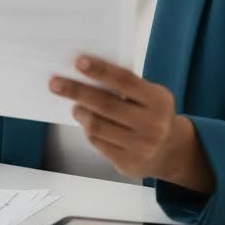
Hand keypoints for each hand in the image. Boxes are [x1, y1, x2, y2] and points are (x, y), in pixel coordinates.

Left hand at [49, 54, 213, 192]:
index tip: (78, 61)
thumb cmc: (151, 114)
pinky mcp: (128, 163)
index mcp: (158, 100)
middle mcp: (152, 124)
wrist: (169, 151)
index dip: (101, 70)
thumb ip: (126, 86)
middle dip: (76, 91)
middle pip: (105, 104)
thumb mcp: (149, 96)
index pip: (125, 81)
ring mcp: (141, 146)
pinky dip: (88, 131)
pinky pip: (97, 143)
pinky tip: (88, 124)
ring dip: (80, 113)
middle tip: (55, 83)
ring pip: (97, 126)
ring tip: (75, 107)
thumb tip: (85, 71)